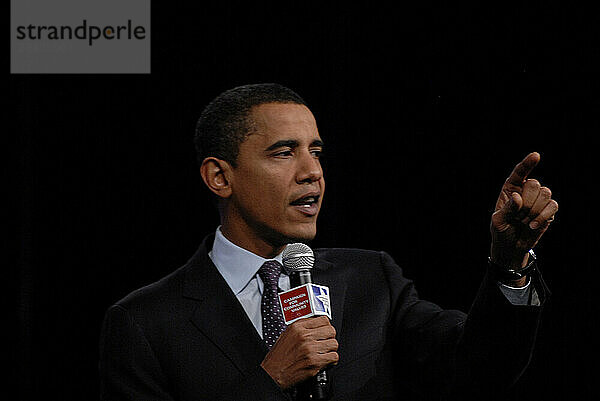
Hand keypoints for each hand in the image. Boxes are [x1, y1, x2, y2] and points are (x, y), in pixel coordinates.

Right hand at [260, 316, 338, 388]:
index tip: (324, 331)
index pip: (323, 319)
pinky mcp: (314, 362)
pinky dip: (332, 360)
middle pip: (331, 331)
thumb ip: (302, 328)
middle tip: (325, 342)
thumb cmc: (278, 357)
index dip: (326, 326)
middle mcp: (304, 336)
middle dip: (330, 337)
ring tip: (325, 352)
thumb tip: (316, 324)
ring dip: (331, 349)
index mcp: (297, 327)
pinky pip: (333, 357)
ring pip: (334, 344)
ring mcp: (310, 349)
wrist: (272, 374)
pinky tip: (325, 361)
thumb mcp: (286, 335)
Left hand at [490, 152, 558, 271]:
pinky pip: (553, 206)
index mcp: (510, 189)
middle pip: (534, 184)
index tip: (536, 156)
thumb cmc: (501, 231)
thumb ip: (507, 209)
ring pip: (545, 194)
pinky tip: (532, 225)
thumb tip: (518, 197)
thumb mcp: (498, 221)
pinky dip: (543, 216)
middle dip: (527, 202)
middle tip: (518, 217)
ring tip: (524, 221)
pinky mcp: (549, 211)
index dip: (527, 164)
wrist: (512, 247)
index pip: (519, 172)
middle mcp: (526, 191)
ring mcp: (539, 200)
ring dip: (534, 211)